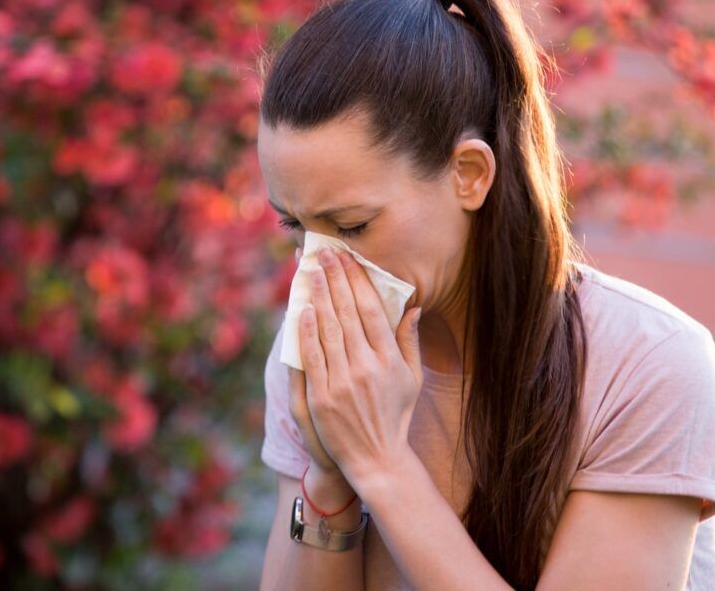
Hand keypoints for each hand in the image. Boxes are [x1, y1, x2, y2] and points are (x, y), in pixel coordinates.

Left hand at [296, 246, 423, 491]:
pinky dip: (306, 332)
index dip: (357, 281)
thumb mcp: (412, 379)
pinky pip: (312, 357)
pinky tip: (302, 310)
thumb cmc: (396, 415)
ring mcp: (343, 382)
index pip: (370, 310)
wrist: (377, 459)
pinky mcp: (322, 398)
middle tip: (324, 254)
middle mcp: (367, 367)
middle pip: (346, 313)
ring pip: (327, 330)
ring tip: (312, 272)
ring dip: (319, 297)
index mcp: (389, 359)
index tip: (347, 259)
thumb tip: (412, 307)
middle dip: (335, 279)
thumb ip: (410, 341)